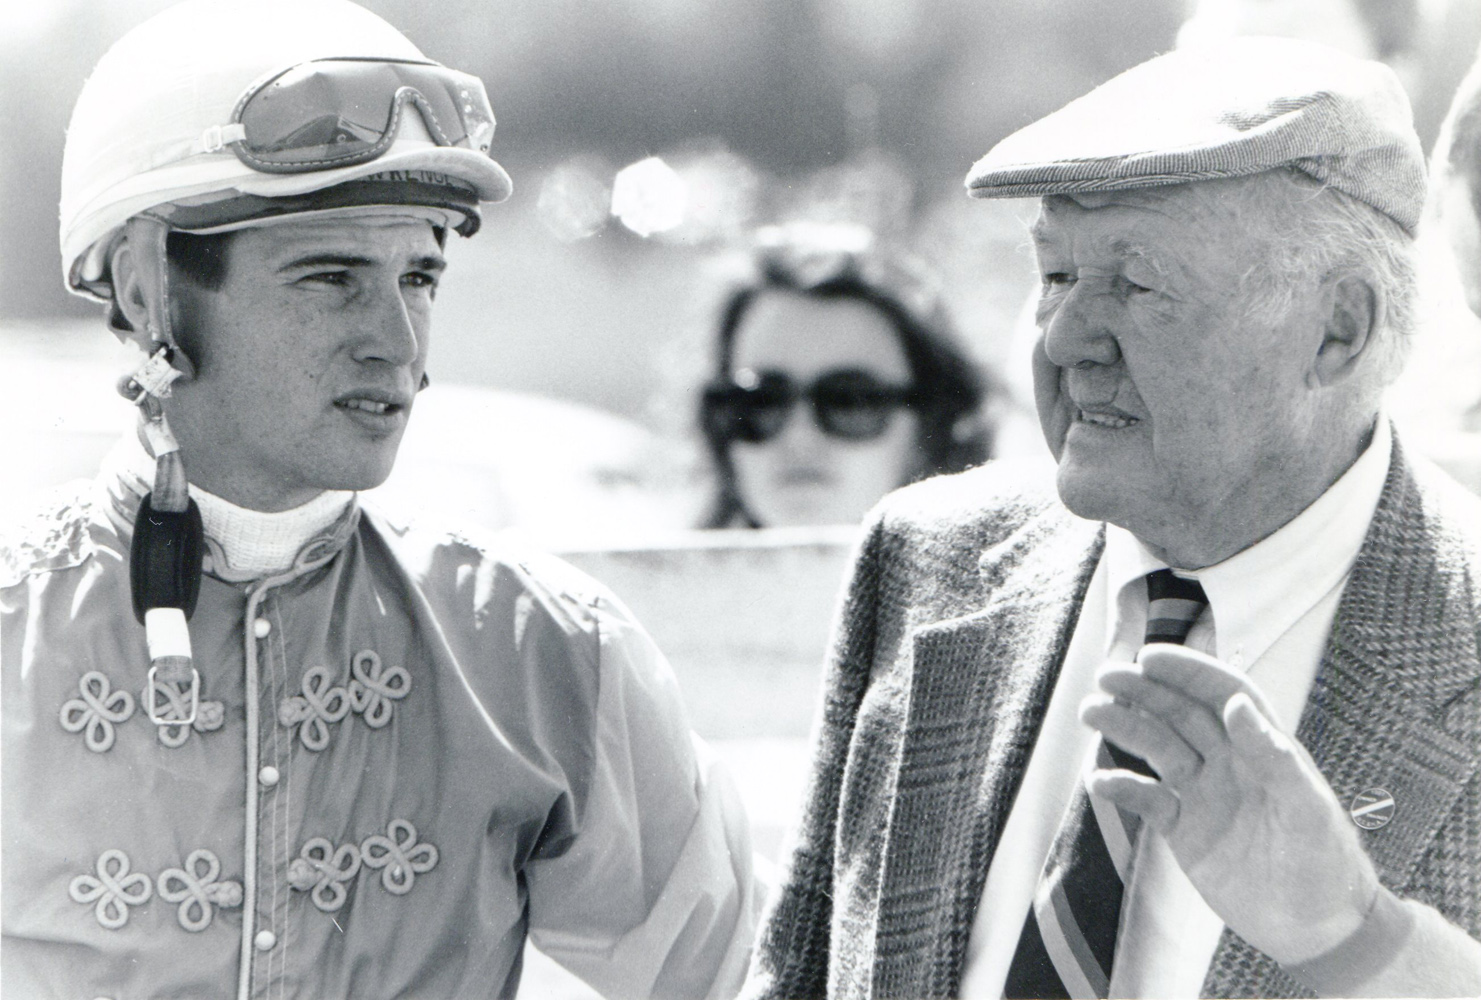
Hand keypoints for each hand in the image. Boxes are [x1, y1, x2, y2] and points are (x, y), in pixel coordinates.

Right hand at [1079, 644, 1378, 965]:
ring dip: (1124, 728)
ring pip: (1156, 748)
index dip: (1188, 671)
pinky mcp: (1184, 830)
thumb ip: (1273, 757)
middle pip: (1179, 713)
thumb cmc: (1326, 866)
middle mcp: (1229, 764)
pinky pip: (1145, 799)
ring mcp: (1204, 795)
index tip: (1150, 658)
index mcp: (1261, 749)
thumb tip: (1237, 704)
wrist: (1317, 931)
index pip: (1221, 694)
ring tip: (1091, 713)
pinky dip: (1121, 787)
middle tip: (1105, 677)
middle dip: (1143, 691)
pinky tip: (1098, 781)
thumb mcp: (1307, 810)